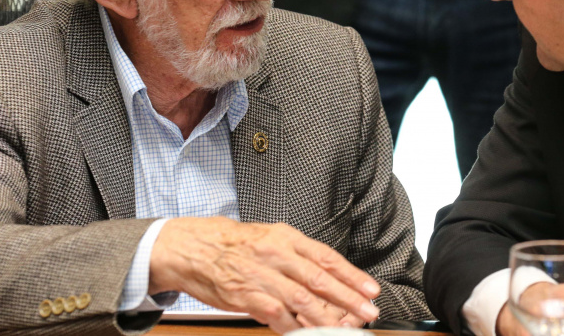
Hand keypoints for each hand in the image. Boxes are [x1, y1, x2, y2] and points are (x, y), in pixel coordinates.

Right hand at [147, 217, 380, 332]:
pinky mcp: (246, 296)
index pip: (326, 257)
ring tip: (344, 327)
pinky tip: (307, 332)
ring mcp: (261, 276)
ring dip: (327, 317)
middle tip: (369, 311)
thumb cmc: (231, 244)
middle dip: (349, 298)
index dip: (351, 275)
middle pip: (320, 279)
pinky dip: (295, 326)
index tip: (371, 289)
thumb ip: (296, 256)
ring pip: (302, 299)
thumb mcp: (268, 237)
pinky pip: (277, 315)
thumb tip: (326, 275)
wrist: (192, 248)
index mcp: (285, 237)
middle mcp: (276, 254)